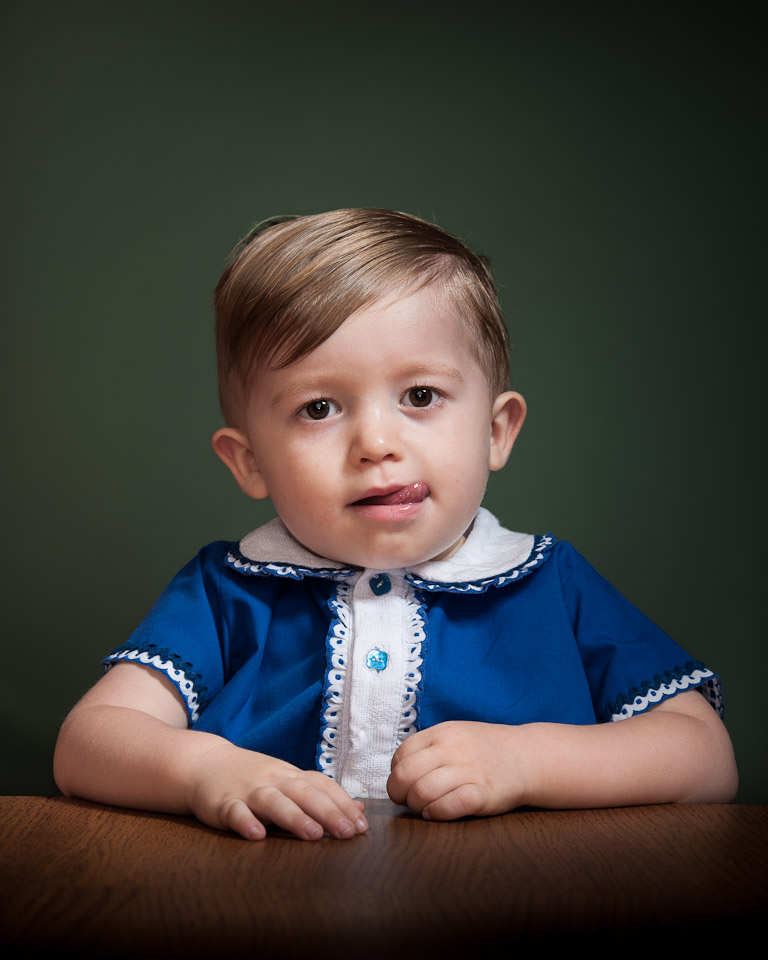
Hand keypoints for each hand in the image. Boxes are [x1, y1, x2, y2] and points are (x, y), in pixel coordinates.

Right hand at [186, 740, 367, 840]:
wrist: (206, 763)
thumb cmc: (255, 777)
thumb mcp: (289, 781)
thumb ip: (322, 795)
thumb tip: (360, 808)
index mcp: (291, 777)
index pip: (322, 786)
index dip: (343, 804)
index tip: (362, 825)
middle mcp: (274, 781)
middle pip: (304, 793)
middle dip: (328, 812)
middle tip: (347, 832)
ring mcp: (248, 791)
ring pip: (274, 802)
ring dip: (294, 817)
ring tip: (312, 834)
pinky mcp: (223, 803)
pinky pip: (235, 812)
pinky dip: (245, 822)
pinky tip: (256, 835)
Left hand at [387, 721, 528, 820]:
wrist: (526, 756)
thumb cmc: (484, 749)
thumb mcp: (454, 735)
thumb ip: (427, 748)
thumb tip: (398, 771)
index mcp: (441, 733)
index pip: (400, 756)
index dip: (395, 775)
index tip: (403, 785)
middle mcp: (452, 749)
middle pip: (405, 776)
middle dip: (399, 794)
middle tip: (408, 801)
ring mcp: (469, 771)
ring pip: (423, 792)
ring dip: (417, 807)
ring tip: (424, 808)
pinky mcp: (483, 794)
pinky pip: (448, 806)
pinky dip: (436, 813)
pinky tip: (436, 813)